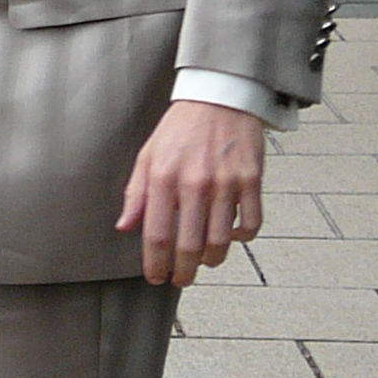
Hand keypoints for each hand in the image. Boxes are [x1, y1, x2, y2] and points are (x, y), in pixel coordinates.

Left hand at [116, 99, 264, 286]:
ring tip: (204, 262)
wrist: (218, 97)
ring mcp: (226, 182)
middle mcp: (195, 183)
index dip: (155, 263)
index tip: (156, 277)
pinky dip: (242, 237)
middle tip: (181, 280)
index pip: (157, 235)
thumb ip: (136, 195)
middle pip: (190, 244)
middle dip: (184, 271)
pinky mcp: (252, 179)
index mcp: (164, 178)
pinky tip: (231, 237)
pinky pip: (251, 221)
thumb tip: (125, 227)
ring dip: (212, 259)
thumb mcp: (147, 156)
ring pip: (221, 240)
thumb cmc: (179, 129)